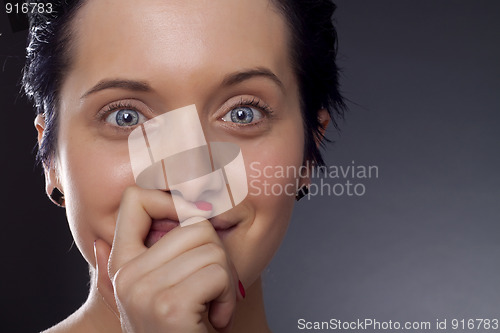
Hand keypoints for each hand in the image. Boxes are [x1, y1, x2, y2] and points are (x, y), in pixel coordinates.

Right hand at [94, 186, 240, 332]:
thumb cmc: (178, 328)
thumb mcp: (153, 293)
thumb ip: (136, 264)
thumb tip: (100, 240)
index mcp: (121, 264)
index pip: (135, 200)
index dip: (172, 201)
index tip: (194, 221)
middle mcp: (126, 274)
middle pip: (195, 225)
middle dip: (216, 255)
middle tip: (210, 287)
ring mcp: (144, 289)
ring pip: (212, 248)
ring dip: (225, 279)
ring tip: (210, 305)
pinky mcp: (170, 305)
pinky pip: (218, 273)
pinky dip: (228, 297)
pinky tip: (214, 318)